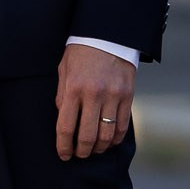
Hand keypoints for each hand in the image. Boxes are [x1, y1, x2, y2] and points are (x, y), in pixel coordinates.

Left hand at [55, 41, 135, 161]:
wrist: (108, 34)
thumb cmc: (81, 52)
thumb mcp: (64, 70)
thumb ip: (62, 96)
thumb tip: (63, 120)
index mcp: (73, 88)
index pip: (65, 127)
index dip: (63, 146)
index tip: (63, 155)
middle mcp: (93, 94)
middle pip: (87, 136)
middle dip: (82, 152)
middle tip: (79, 155)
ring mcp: (112, 95)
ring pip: (106, 135)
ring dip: (98, 148)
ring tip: (93, 149)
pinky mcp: (127, 95)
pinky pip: (122, 126)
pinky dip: (115, 139)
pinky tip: (109, 141)